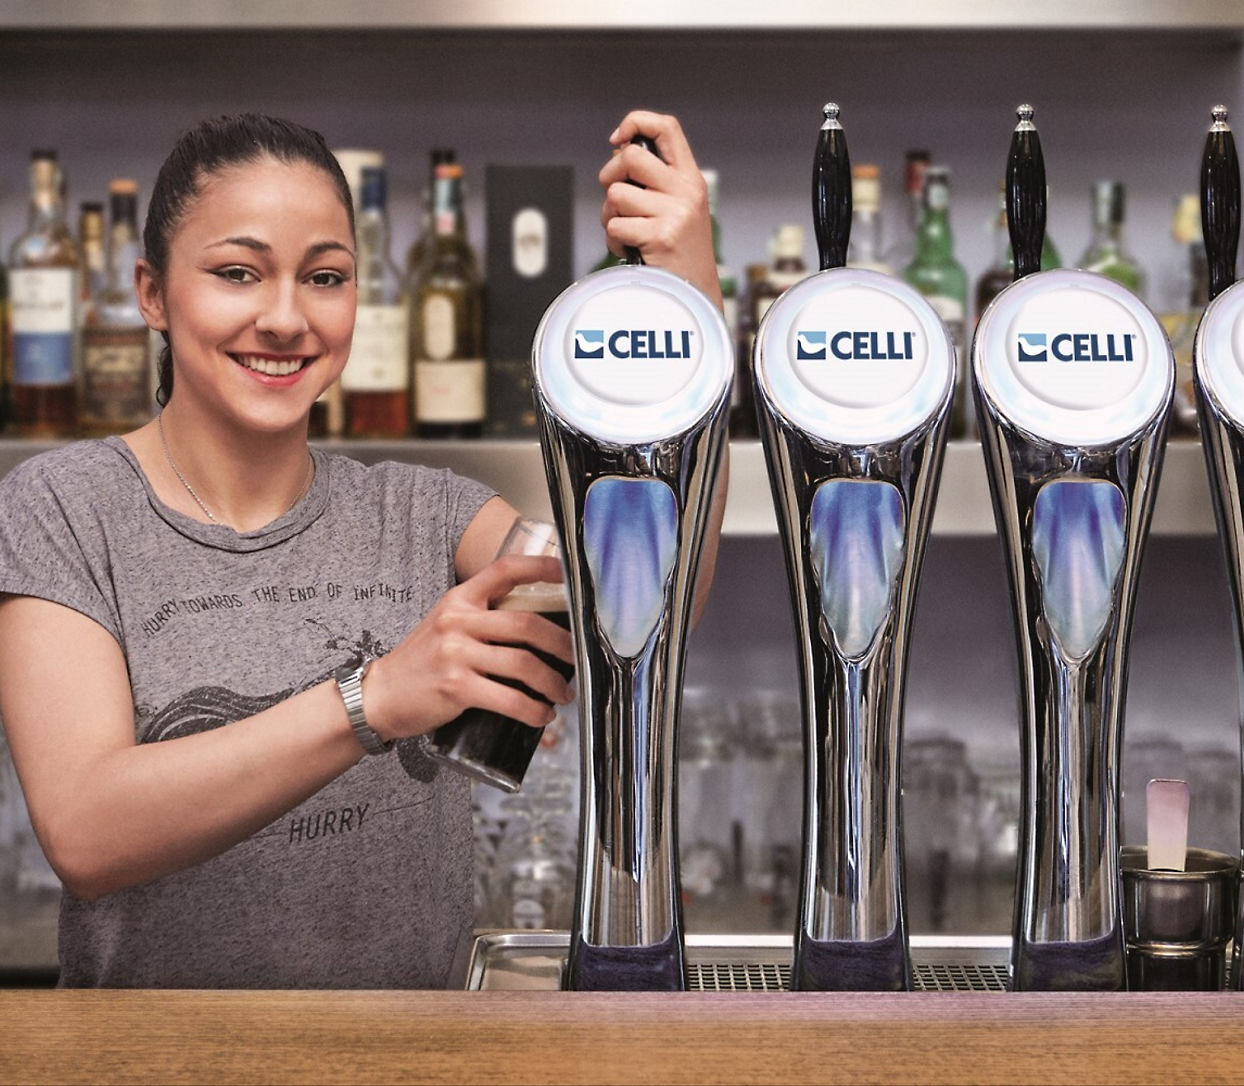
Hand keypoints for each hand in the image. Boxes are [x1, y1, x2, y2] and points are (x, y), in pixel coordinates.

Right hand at [362, 554, 574, 739]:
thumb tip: (537, 626)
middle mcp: (458, 621)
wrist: (380, 694)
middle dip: (562, 644)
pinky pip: (509, 699)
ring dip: (553, 682)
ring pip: (524, 663)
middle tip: (577, 659)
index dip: (540, 567)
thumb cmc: (421, 661)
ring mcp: (456, 654)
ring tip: (563, 693)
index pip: (505, 569)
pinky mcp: (456, 687)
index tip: (568, 572)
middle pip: (527, 624)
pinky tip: (541, 715)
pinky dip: (532, 710)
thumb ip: (482, 616)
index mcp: (459, 599)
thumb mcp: (446, 623)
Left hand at [599, 110, 723, 311]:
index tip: (618, 139)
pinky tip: (629, 249)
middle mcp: (685, 190)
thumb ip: (655, 181)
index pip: (666, 127)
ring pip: (616, 194)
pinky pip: (616, 225)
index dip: (636, 122)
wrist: (695, 293)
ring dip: (609, 215)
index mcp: (690, 178)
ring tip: (626, 231)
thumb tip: (619, 151)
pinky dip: (613, 240)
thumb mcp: (679, 208)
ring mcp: (674, 212)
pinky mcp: (660, 235)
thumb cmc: (680, 252)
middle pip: (630, 157)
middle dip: (609, 175)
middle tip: (615, 197)